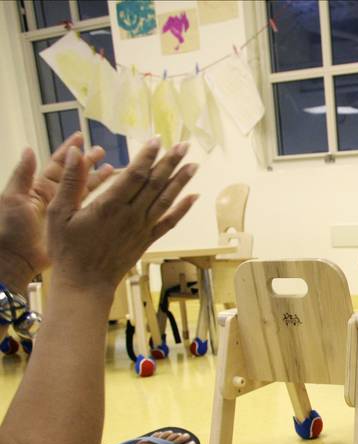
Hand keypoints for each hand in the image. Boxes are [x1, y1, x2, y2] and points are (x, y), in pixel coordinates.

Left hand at [0, 134, 111, 285]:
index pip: (56, 164)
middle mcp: (52, 197)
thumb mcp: (13, 198)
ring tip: (112, 169)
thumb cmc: (9, 229)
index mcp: (37, 188)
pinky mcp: (71, 227)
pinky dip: (100, 201)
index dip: (68, 150)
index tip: (80, 137)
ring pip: (83, 190)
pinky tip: (111, 196)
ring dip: (97, 179)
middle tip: (102, 151)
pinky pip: (88, 209)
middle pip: (73, 174)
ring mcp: (63, 212)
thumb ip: (23, 174)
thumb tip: (29, 150)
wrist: (14, 260)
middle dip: (86, 161)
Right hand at [46, 138, 197, 290]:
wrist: (85, 284)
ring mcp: (142, 229)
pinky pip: (169, 222)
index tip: (156, 140)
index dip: (147, 156)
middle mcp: (132, 215)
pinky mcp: (147, 241)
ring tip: (194, 164)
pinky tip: (194, 197)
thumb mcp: (58, 213)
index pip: (135, 175)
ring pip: (166, 200)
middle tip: (184, 145)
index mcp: (110, 206)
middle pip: (156, 184)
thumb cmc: (67, 250)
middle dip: (170, 162)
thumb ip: (71, 182)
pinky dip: (183, 209)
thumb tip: (76, 152)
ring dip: (181, 181)